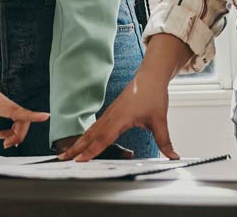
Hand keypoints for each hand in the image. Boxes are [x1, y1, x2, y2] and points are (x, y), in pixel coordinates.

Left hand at [0, 55, 48, 151]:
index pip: (17, 111)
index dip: (32, 115)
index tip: (45, 117)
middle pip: (22, 119)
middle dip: (19, 135)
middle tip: (6, 145)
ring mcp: (0, 100)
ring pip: (19, 117)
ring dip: (16, 131)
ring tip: (3, 140)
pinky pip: (13, 113)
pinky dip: (12, 125)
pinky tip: (1, 132)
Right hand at [58, 73, 177, 161]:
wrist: (150, 77)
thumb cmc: (153, 95)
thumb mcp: (160, 120)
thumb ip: (164, 141)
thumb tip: (173, 157)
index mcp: (121, 118)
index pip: (103, 138)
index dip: (91, 151)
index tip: (80, 160)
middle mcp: (111, 115)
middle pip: (90, 135)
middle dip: (76, 148)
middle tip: (63, 159)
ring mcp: (109, 113)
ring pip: (91, 130)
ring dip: (78, 142)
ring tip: (67, 153)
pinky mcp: (110, 112)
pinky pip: (95, 126)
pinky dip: (86, 135)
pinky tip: (82, 142)